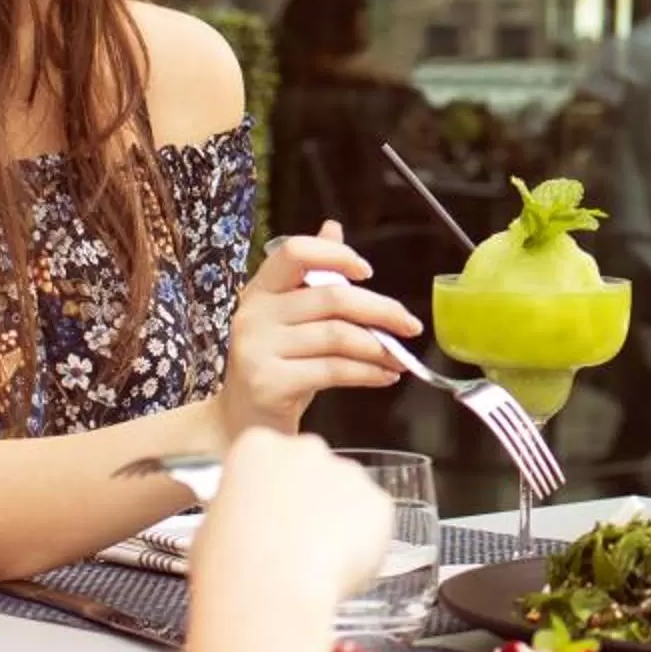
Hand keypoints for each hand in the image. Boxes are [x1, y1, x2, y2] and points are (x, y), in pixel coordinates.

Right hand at [191, 426, 394, 610]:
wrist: (271, 593)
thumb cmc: (231, 567)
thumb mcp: (211, 530)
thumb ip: (236, 514)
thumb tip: (244, 527)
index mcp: (257, 447)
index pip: (267, 459)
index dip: (267, 493)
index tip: (265, 519)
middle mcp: (306, 449)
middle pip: (312, 470)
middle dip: (308, 502)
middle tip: (293, 544)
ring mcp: (348, 473)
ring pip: (347, 495)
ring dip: (337, 521)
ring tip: (315, 564)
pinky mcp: (379, 503)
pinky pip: (373, 522)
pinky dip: (363, 543)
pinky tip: (339, 569)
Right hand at [211, 227, 422, 442]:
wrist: (241, 423)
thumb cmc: (275, 366)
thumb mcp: (290, 318)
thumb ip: (312, 276)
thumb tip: (332, 228)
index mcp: (260, 290)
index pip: (295, 252)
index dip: (336, 255)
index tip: (368, 271)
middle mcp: (253, 314)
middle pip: (331, 298)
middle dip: (381, 311)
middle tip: (409, 325)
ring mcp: (257, 349)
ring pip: (337, 337)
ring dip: (379, 347)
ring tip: (399, 357)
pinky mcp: (269, 383)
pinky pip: (333, 370)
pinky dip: (367, 373)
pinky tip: (383, 376)